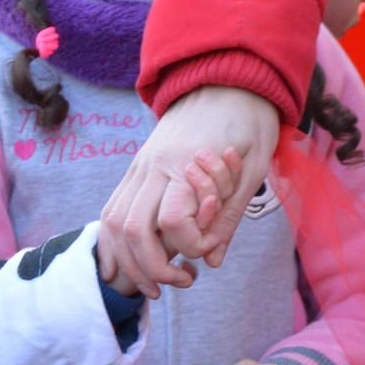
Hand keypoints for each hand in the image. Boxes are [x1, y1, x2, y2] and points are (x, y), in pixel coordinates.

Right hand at [102, 87, 278, 296]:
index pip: (172, 220)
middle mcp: (153, 167)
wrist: (224, 80)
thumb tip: (211, 260)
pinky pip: (110, 210)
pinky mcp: (133, 170)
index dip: (189, 245)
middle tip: (179, 283)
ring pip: (112, 222)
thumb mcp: (254, 168)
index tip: (209, 250)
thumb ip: (229, 215)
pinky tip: (123, 265)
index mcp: (186, 164)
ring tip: (152, 283)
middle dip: (151, 267)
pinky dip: (112, 242)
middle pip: (132, 228)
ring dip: (128, 261)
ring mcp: (138, 168)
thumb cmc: (247, 122)